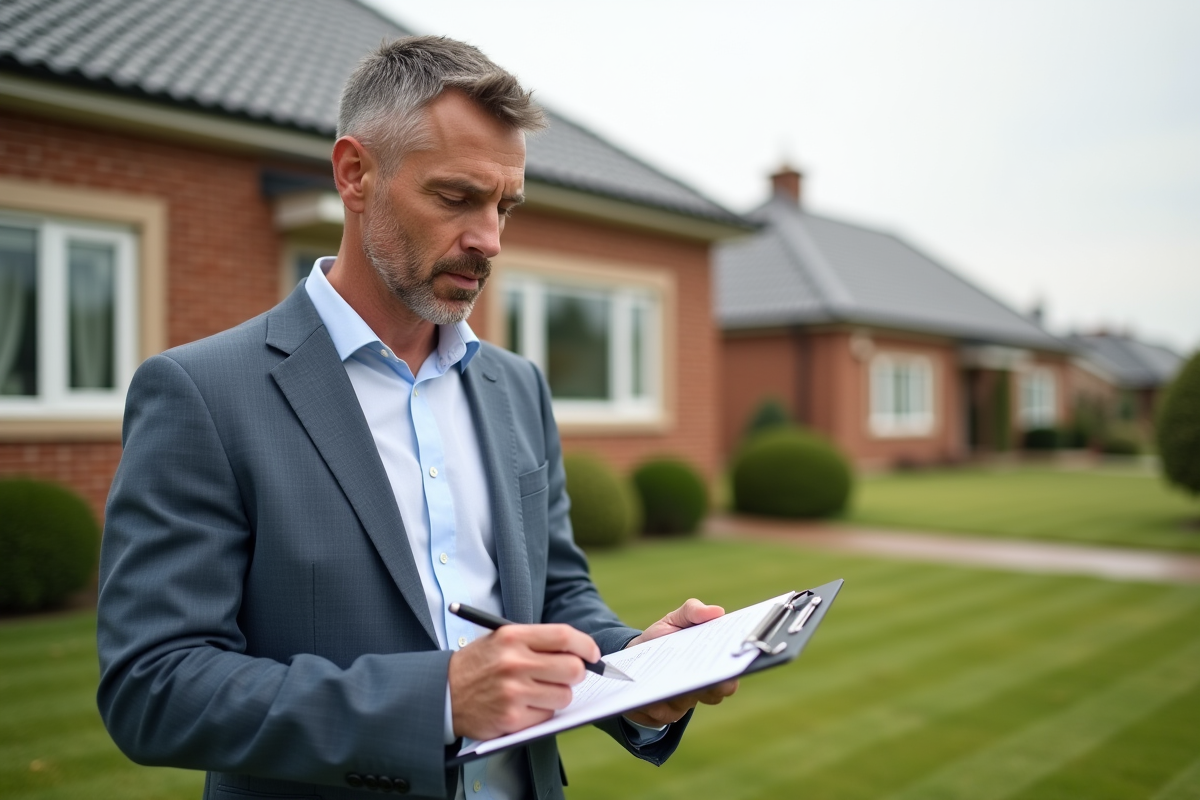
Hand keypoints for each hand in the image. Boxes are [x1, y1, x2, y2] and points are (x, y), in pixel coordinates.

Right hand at [449, 624, 598, 740]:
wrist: (443, 693)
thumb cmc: (479, 665)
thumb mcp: (501, 640)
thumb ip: (537, 642)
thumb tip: (579, 651)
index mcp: (513, 637)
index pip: (564, 636)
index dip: (585, 645)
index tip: (592, 653)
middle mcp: (514, 663)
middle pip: (573, 669)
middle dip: (576, 673)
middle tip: (566, 675)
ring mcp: (513, 692)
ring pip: (564, 695)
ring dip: (558, 695)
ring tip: (537, 691)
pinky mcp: (512, 718)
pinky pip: (547, 716)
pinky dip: (541, 712)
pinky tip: (523, 706)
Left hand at [622, 599, 739, 727]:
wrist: (631, 657)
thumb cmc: (662, 637)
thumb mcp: (675, 619)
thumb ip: (693, 611)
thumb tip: (717, 611)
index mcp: (710, 664)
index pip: (732, 672)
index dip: (735, 669)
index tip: (731, 658)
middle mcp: (701, 688)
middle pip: (716, 692)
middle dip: (714, 683)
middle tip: (708, 672)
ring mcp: (681, 703)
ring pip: (687, 702)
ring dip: (682, 690)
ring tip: (672, 676)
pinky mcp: (659, 713)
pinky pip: (662, 712)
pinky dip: (657, 699)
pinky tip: (650, 686)